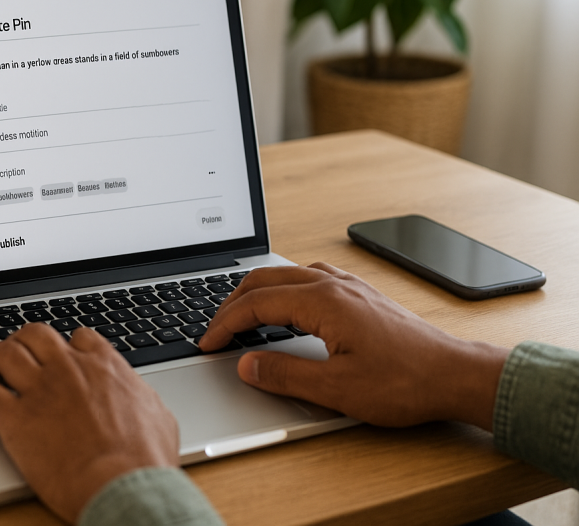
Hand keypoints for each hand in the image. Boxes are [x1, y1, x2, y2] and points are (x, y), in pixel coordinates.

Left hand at [0, 323, 177, 522]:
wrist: (122, 486)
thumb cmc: (145, 459)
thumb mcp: (158, 416)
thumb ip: (140, 397)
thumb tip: (140, 399)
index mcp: (104, 366)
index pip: (80, 337)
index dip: (68, 345)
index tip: (63, 355)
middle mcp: (69, 369)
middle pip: (36, 334)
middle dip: (24, 340)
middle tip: (18, 352)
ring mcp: (40, 391)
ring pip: (5, 353)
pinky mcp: (15, 419)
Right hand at [199, 262, 508, 429]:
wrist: (455, 375)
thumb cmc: (405, 382)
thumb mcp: (337, 389)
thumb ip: (284, 374)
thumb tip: (246, 365)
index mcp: (322, 301)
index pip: (255, 304)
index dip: (225, 324)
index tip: (207, 343)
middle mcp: (333, 285)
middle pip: (264, 279)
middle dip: (231, 303)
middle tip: (214, 330)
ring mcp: (347, 285)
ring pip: (285, 274)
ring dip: (255, 292)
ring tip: (239, 316)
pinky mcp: (359, 294)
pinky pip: (307, 277)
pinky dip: (281, 289)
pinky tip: (283, 307)